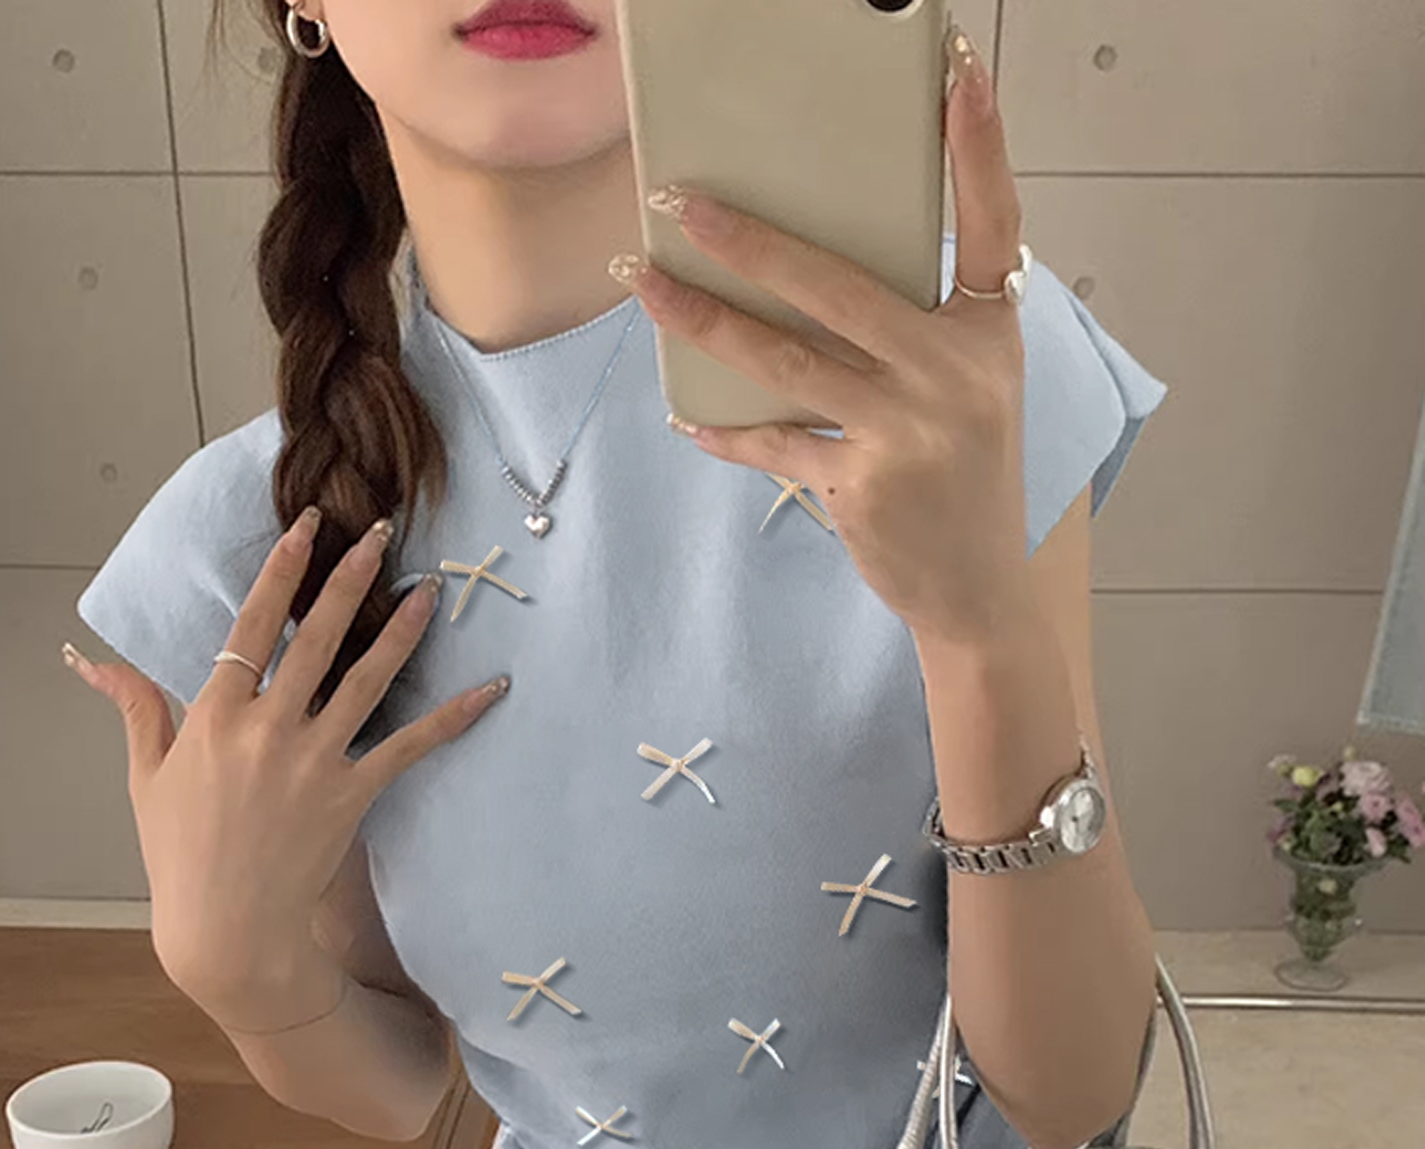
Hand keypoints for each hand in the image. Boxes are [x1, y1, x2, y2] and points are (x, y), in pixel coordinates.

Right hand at [68, 507, 507, 1023]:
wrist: (226, 929)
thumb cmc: (180, 855)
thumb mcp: (146, 776)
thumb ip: (134, 708)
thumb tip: (90, 658)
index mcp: (214, 716)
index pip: (250, 627)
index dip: (282, 572)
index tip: (308, 528)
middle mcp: (266, 728)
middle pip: (316, 637)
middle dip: (350, 579)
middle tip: (381, 533)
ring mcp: (312, 760)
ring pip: (366, 680)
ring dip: (402, 631)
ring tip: (432, 591)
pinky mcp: (351, 795)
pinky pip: (409, 747)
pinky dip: (452, 718)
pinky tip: (491, 691)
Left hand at [617, 26, 1032, 648]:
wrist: (979, 589)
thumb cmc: (967, 480)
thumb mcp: (970, 390)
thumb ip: (919, 331)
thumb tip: (811, 279)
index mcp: (990, 335)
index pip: (991, 224)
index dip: (978, 148)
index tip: (957, 70)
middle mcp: (954, 373)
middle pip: (840, 286)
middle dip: (751, 240)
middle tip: (680, 202)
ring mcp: (908, 431)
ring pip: (787, 359)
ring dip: (704, 320)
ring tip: (645, 283)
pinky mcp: (862, 484)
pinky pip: (775, 443)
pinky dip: (727, 431)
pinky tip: (685, 416)